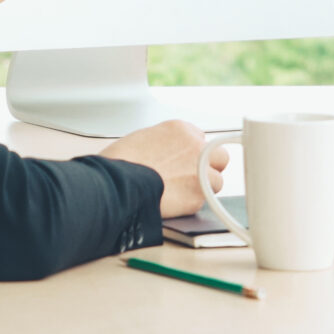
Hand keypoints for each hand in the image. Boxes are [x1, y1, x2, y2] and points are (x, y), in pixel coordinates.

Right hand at [100, 120, 229, 218]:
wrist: (114, 184)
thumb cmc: (119, 164)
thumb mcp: (144, 139)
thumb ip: (166, 144)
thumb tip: (171, 155)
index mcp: (181, 129)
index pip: (200, 139)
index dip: (192, 155)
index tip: (184, 163)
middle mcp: (195, 146)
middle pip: (219, 157)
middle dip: (208, 168)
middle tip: (192, 178)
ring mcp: (200, 170)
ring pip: (216, 180)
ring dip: (203, 187)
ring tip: (180, 194)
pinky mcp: (198, 194)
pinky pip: (204, 200)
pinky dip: (192, 204)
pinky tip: (174, 203)